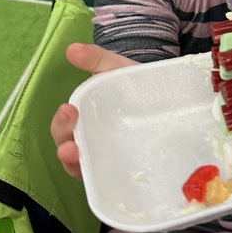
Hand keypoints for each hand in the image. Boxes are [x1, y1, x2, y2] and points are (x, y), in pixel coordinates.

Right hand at [51, 44, 135, 179]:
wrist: (169, 96)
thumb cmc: (135, 83)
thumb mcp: (116, 68)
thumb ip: (96, 58)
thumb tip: (71, 49)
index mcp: (85, 119)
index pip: (66, 129)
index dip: (62, 124)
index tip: (68, 110)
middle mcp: (93, 142)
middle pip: (71, 151)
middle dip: (66, 143)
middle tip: (70, 137)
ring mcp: (110, 158)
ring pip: (87, 169)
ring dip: (76, 164)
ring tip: (75, 153)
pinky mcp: (129, 170)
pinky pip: (112, 182)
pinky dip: (104, 183)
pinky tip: (107, 179)